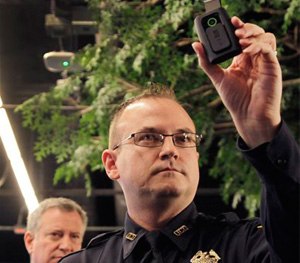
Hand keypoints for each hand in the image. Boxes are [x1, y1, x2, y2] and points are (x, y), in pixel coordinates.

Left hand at [192, 17, 281, 147]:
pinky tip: (246, 50)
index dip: (237, 28)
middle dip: (245, 28)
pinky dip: (258, 46)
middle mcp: (253, 59)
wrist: (247, 115)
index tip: (229, 21)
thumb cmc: (235, 99)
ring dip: (253, 35)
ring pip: (265, 38)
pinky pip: (268, 49)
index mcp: (241, 60)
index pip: (241, 38)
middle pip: (255, 34)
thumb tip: (196, 45)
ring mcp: (263, 62)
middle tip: (235, 29)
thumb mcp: (218, 78)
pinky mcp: (272, 67)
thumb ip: (207, 62)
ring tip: (240, 39)